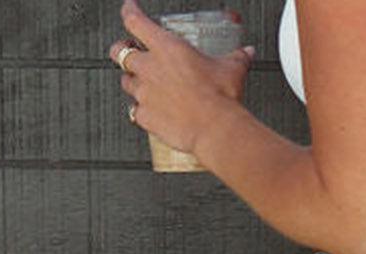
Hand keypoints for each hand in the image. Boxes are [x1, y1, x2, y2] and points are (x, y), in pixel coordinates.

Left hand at [109, 0, 256, 155]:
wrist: (215, 129)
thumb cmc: (220, 97)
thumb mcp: (231, 70)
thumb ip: (236, 57)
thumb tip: (246, 53)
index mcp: (166, 47)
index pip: (134, 20)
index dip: (129, 12)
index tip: (129, 9)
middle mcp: (149, 68)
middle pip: (118, 51)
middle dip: (121, 49)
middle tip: (129, 51)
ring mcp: (144, 93)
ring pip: (125, 82)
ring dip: (132, 81)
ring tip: (142, 85)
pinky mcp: (146, 117)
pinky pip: (135, 112)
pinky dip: (141, 111)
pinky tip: (150, 112)